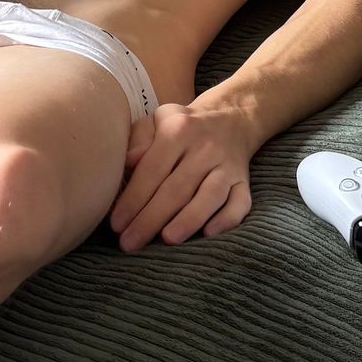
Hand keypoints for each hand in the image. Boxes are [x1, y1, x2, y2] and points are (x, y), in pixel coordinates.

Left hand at [107, 99, 254, 251]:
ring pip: (210, 196)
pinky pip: (240, 203)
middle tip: (130, 243)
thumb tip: (127, 162)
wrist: (230, 118)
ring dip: (189, 220)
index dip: (133, 198)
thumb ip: (138, 139)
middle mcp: (205, 147)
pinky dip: (226, 220)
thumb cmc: (181, 127)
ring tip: (167, 240)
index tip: (116, 224)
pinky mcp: (244, 182)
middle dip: (152, 218)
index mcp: (178, 130)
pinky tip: (208, 234)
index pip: (153, 169)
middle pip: (178, 188)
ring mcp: (228, 165)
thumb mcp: (156, 121)